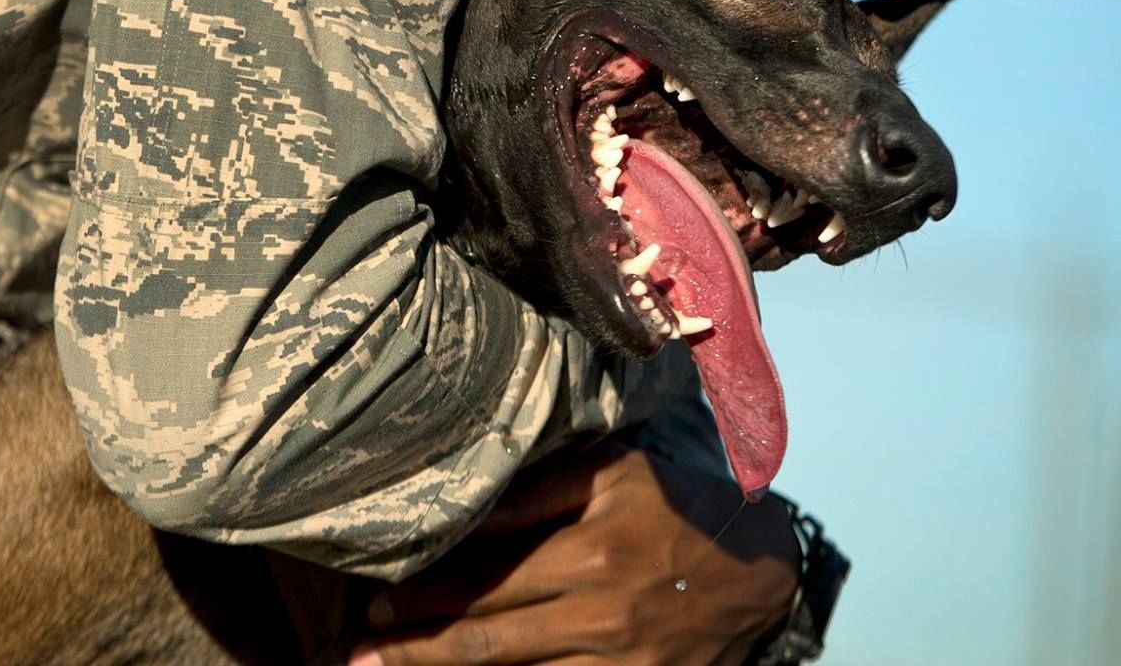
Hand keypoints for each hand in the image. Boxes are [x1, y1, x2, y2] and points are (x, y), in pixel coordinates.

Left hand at [349, 441, 799, 664]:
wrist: (760, 572)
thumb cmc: (673, 507)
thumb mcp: (612, 474)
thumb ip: (537, 491)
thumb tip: (463, 509)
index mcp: (594, 546)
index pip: (489, 574)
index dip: (426, 591)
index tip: (376, 600)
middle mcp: (603, 608)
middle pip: (489, 635)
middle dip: (416, 645)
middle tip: (360, 649)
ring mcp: (620, 658)